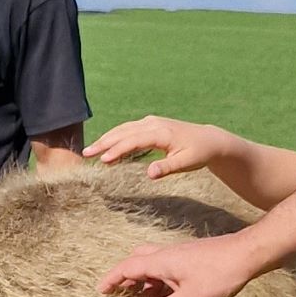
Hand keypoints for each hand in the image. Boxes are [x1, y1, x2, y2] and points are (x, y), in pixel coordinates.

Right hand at [84, 116, 244, 180]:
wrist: (209, 139)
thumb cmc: (198, 153)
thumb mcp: (186, 163)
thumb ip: (167, 168)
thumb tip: (149, 174)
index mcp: (161, 133)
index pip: (134, 141)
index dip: (117, 150)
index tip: (103, 161)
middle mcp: (154, 124)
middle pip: (124, 132)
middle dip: (104, 143)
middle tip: (86, 154)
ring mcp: (151, 122)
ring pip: (123, 129)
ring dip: (106, 139)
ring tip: (90, 151)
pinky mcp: (150, 124)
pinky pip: (128, 129)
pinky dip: (115, 137)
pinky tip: (106, 145)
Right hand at [97, 231, 260, 296]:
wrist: (247, 254)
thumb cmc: (219, 275)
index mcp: (161, 262)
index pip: (127, 267)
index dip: (112, 279)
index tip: (101, 289)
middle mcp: (166, 254)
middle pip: (137, 260)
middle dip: (126, 276)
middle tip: (120, 292)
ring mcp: (180, 254)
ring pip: (153, 263)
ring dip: (144, 279)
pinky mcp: (191, 257)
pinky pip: (167, 266)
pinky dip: (160, 279)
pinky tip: (169, 294)